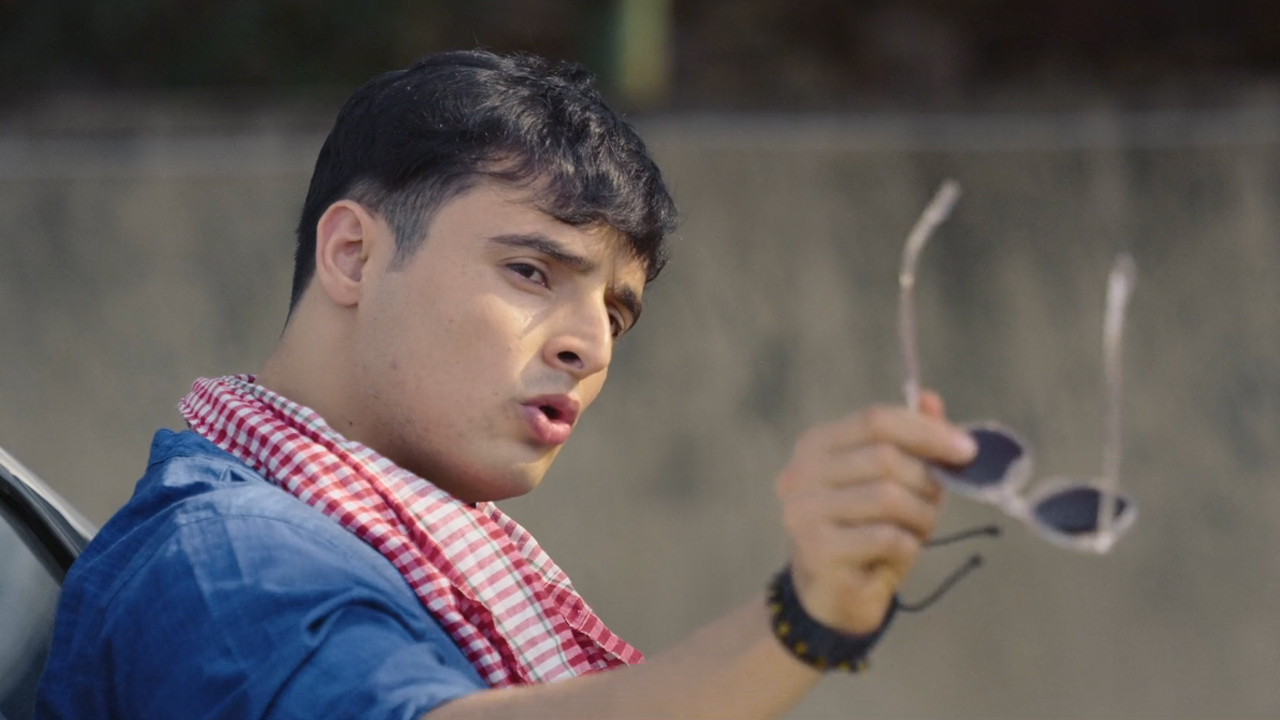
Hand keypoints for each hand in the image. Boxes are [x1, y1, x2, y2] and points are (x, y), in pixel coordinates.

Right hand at [774, 391, 976, 634]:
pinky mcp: (817, 549)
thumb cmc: (868, 529)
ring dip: (920, 516)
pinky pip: (885, 537)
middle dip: (926, 480)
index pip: (875, 420)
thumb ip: (911, 440)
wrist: (836, 594)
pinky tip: (899, 553)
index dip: (926, 431)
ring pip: (888, 496)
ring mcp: (804, 511)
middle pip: (885, 456)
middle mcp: (801, 473)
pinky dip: (907, 545)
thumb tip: (932, 399)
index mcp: (816, 444)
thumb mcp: (894, 480)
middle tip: (936, 503)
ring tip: (917, 530)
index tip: (967, 450)